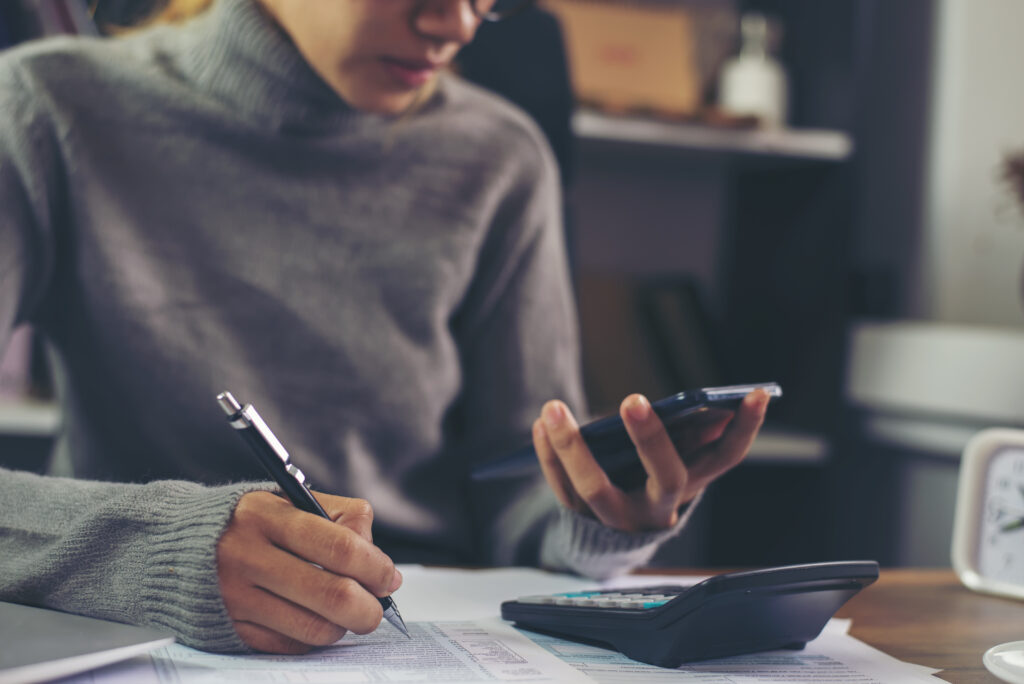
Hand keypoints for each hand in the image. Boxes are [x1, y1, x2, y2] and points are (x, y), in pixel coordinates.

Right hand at [217, 491, 401, 653]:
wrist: (172, 546)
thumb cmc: (245, 522)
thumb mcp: (287, 500)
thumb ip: (339, 518)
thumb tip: (379, 561)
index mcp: (266, 515)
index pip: (339, 546)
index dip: (375, 567)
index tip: (388, 577)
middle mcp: (246, 556)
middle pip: (332, 595)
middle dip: (369, 607)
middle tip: (376, 606)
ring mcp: (235, 597)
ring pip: (315, 627)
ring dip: (343, 625)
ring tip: (344, 612)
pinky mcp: (230, 628)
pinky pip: (290, 645)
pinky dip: (313, 638)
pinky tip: (312, 619)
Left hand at [532, 389, 770, 532]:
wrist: (607, 540)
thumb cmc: (643, 478)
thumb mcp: (670, 461)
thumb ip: (687, 438)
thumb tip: (705, 410)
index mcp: (691, 485)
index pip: (726, 457)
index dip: (745, 428)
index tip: (757, 393)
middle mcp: (660, 507)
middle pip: (664, 476)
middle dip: (651, 439)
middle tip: (633, 400)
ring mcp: (620, 518)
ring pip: (595, 487)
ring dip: (572, 445)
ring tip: (553, 408)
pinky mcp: (582, 520)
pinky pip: (561, 488)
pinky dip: (548, 456)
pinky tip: (539, 427)